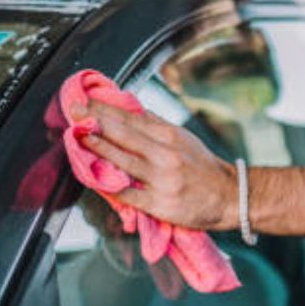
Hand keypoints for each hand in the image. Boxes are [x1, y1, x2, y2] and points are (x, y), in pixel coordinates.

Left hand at [74, 100, 238, 230]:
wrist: (230, 196)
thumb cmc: (203, 167)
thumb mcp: (183, 138)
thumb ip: (156, 125)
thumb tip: (132, 109)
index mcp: (169, 137)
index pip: (132, 118)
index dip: (106, 109)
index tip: (85, 101)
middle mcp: (165, 155)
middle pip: (125, 134)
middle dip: (96, 122)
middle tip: (74, 111)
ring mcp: (162, 180)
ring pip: (124, 161)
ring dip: (100, 148)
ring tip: (80, 138)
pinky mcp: (160, 204)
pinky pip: (130, 194)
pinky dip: (112, 187)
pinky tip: (95, 179)